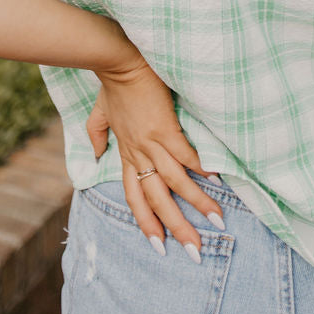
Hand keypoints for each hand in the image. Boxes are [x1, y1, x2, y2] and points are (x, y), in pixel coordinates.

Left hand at [86, 53, 226, 257]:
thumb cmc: (111, 86)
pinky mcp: (165, 127)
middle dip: (176, 228)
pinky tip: (217, 178)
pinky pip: (185, 153)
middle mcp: (139, 154)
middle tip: (194, 251)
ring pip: (175, 182)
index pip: (135, 197)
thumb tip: (96, 155)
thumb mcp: (98, 115)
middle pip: (157, 200)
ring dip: (196, 203)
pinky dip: (200, 167)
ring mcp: (152, 142)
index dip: (146, 222)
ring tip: (216, 220)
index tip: (159, 245)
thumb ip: (97, 136)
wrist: (118, 62)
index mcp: (126, 154)